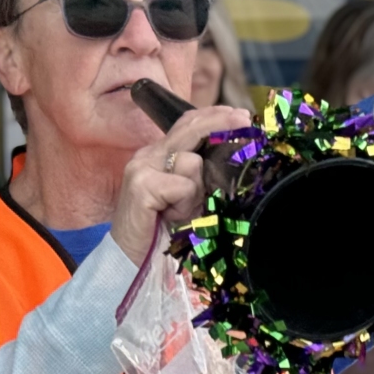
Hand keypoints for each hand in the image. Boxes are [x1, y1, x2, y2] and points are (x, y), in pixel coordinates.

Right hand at [110, 104, 251, 263]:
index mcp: (157, 155)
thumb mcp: (185, 198)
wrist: (128, 259)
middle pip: (189, 128)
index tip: (240, 115)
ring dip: (197, 191)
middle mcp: (148, 155)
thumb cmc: (160, 231)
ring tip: (181, 211)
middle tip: (244, 120)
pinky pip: (183, 185)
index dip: (213, 116)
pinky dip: (185, 204)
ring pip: (192, 162)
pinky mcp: (141, 185)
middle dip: (220, 122)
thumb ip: (199, 177)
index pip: (187, 124)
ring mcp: (142, 167)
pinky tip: (172, 216)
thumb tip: (231, 159)